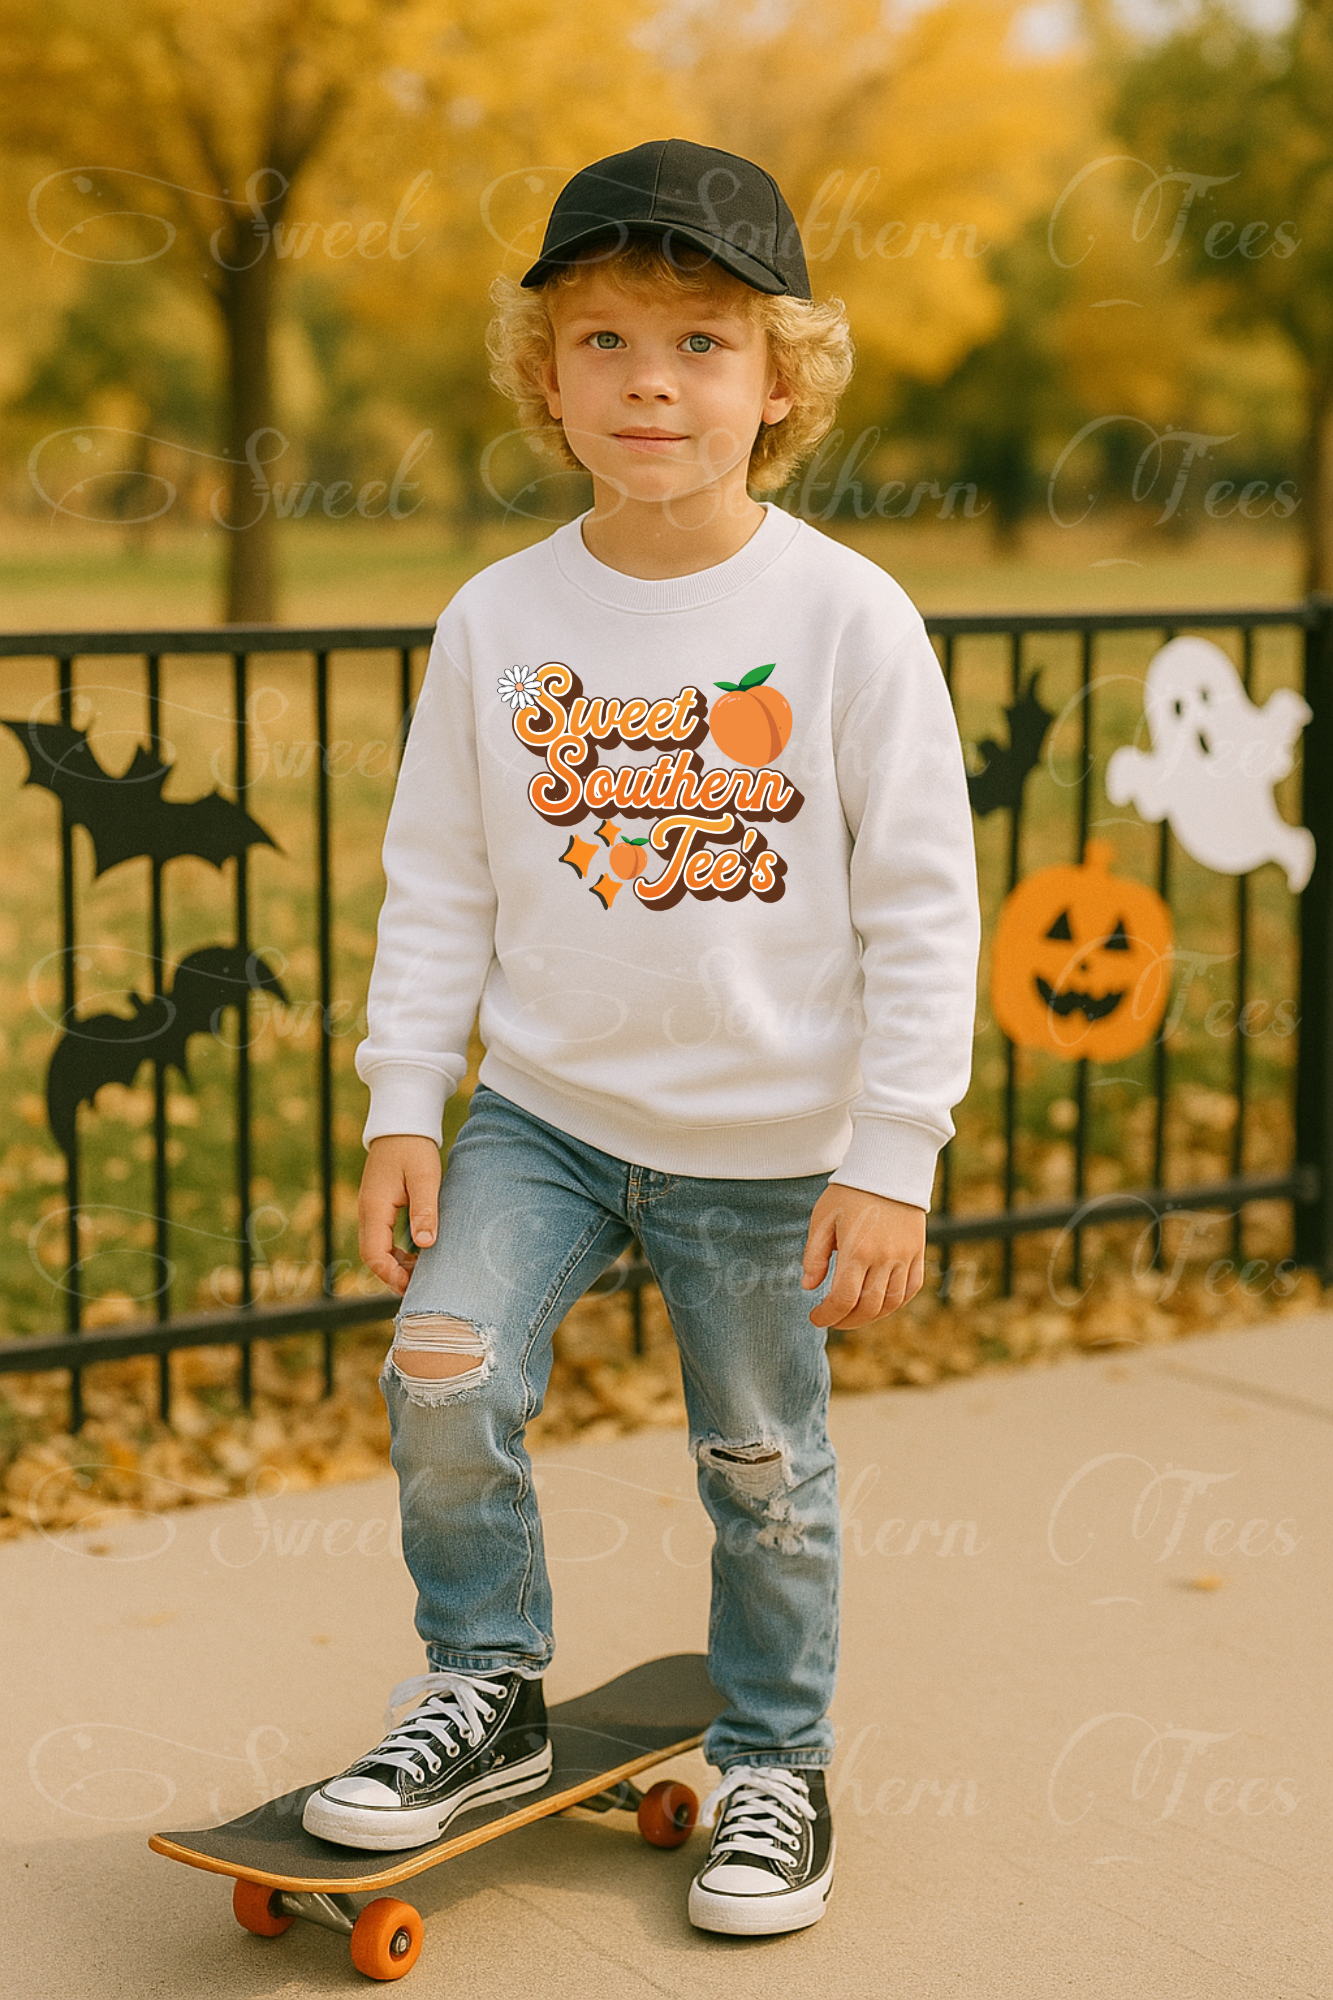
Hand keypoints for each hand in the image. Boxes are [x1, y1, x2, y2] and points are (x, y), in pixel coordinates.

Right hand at [359, 1135, 442, 1295]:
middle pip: (371, 1255)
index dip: (391, 1275)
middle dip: (392, 1274)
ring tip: (421, 1273)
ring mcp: (370, 1208)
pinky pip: (381, 1236)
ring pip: (375, 1247)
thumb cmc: (414, 1149)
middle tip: (419, 1286)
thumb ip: (424, 1211)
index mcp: (374, 1208)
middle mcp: (366, 1211)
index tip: (413, 1286)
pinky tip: (416, 1254)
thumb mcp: (425, 1178)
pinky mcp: (377, 1205)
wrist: (402, 1123)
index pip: (373, 1254)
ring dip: (394, 1263)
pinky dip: (395, 1250)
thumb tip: (425, 1245)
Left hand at [801, 1184, 925, 1329]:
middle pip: (868, 1307)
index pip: (843, 1299)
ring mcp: (904, 1257)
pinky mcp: (918, 1252)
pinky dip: (895, 1302)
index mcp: (857, 1250)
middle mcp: (884, 1258)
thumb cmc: (849, 1192)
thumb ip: (815, 1255)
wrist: (888, 1167)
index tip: (815, 1317)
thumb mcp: (823, 1218)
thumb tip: (809, 1287)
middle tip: (831, 1319)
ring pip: (891, 1303)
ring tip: (852, 1314)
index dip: (827, 1316)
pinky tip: (879, 1303)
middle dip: (846, 1320)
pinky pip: (911, 1289)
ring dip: (870, 1316)